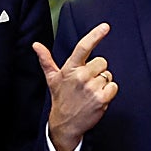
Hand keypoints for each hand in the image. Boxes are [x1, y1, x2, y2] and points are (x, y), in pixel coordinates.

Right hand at [34, 23, 117, 150]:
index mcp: (70, 68)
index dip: (95, 35)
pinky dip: (109, 92)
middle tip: (86, 82)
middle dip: (97, 70)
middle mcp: (81, 76)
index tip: (106, 26)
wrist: (65, 123)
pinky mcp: (102, 98)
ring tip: (90, 92)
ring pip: (108, 75)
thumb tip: (36, 45)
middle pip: (102, 62)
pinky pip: (113, 86)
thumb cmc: (61, 98)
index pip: (83, 47)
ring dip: (102, 83)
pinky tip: (97, 98)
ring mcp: (92, 88)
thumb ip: (46, 59)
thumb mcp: (52, 78)